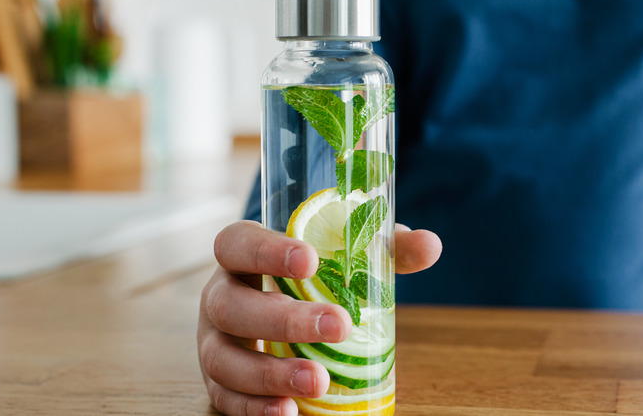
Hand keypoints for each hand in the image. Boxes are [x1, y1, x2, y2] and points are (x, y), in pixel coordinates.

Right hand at [197, 220, 440, 415]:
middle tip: (337, 327)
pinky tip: (287, 413)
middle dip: (282, 318)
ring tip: (316, 381)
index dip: (265, 250)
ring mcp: (212, 341)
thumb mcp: (346, 258)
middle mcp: (219, 296)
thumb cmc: (312, 281)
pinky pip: (225, 398)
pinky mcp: (219, 380)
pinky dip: (253, 408)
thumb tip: (430, 246)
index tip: (310, 262)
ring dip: (268, 373)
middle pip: (231, 304)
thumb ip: (384, 249)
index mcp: (241, 256)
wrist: (278, 316)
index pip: (237, 243)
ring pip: (223, 357)